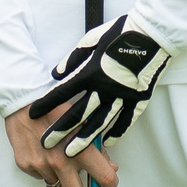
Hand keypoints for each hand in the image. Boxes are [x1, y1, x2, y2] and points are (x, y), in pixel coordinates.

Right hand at [2, 108, 117, 186]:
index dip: (109, 181)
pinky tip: (43, 151)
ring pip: (57, 185)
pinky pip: (41, 176)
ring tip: (58, 157)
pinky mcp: (25, 165)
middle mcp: (60, 161)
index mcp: (80, 149)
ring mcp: (41, 165)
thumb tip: (110, 167)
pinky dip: (45, 169)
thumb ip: (97, 147)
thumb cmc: (56, 107)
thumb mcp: (84, 122)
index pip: (104, 178)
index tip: (108, 181)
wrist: (22, 98)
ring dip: (61, 178)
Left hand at [27, 14, 172, 156]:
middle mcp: (105, 87)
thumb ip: (73, 59)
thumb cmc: (121, 33)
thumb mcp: (92, 40)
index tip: (32, 114)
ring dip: (84, 140)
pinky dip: (116, 133)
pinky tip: (107, 143)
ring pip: (100, 123)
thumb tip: (57, 74)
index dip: (46, 104)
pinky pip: (125, 121)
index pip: (63, 91)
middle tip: (46, 144)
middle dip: (60, 130)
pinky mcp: (139, 99)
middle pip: (79, 114)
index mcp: (91, 71)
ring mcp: (123, 96)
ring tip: (71, 153)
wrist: (154, 34)